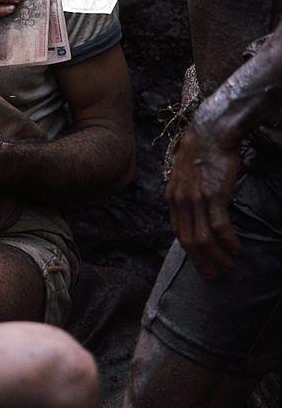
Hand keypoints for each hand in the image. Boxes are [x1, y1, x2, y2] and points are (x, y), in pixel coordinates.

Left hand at [166, 122, 240, 278]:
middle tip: (213, 274)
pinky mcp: (214, 196)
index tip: (200, 262)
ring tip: (229, 265)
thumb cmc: (203, 152)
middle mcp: (180, 201)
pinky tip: (236, 249)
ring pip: (203, 239)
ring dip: (217, 256)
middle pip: (188, 241)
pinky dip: (228, 242)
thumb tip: (194, 212)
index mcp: (172, 198)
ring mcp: (196, 200)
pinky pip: (219, 227)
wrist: (212, 133)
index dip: (190, 251)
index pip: (177, 232)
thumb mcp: (185, 176)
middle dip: (201, 261)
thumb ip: (186, 195)